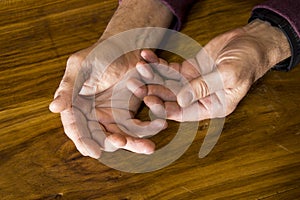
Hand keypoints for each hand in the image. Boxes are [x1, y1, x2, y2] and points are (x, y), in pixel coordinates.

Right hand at [49, 0, 172, 158]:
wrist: (125, 47)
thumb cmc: (100, 53)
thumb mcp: (81, 67)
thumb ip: (68, 88)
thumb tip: (53, 108)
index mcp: (76, 105)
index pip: (76, 128)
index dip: (83, 141)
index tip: (93, 152)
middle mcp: (92, 115)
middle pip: (99, 137)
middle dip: (111, 143)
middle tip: (121, 141)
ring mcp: (110, 116)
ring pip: (119, 137)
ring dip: (132, 143)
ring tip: (146, 146)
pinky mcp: (127, 115)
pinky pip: (135, 128)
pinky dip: (145, 131)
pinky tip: (156, 130)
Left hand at [129, 19, 290, 121]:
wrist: (251, 42)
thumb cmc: (247, 61)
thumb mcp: (228, 75)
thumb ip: (204, 87)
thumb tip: (180, 100)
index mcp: (211, 107)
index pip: (183, 113)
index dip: (165, 108)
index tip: (149, 100)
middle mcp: (199, 98)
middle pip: (171, 98)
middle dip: (153, 91)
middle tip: (135, 85)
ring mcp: (192, 83)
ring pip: (167, 83)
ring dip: (152, 76)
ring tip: (139, 67)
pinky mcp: (188, 69)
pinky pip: (170, 68)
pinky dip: (158, 63)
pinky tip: (146, 56)